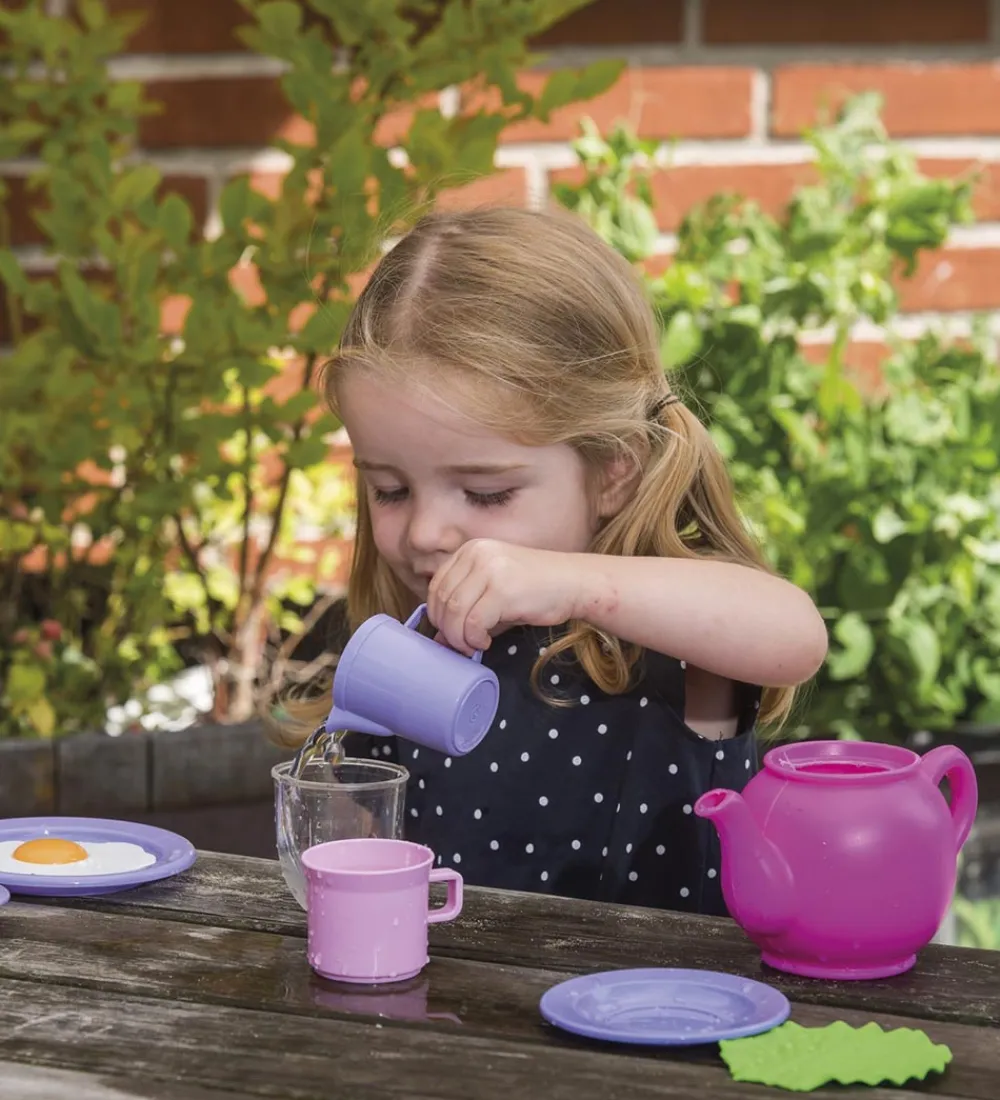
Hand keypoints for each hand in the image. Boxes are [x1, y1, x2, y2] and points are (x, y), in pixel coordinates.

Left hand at [426, 540, 588, 654]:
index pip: (437, 585)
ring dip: (460, 637)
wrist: (574, 582)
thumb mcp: (495, 587)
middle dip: (447, 630)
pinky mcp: (502, 590)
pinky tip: (486, 640)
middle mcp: (477, 554)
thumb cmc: (536, 588)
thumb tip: (440, 638)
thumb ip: (468, 606)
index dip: (437, 615)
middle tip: (460, 645)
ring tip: (473, 644)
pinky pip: (474, 622)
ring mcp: (489, 570)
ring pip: (455, 612)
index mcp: (471, 549)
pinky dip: (474, 638)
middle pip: (443, 600)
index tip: (448, 632)